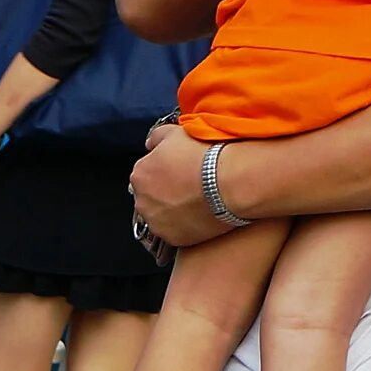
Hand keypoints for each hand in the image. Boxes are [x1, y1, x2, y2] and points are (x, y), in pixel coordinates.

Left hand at [128, 121, 235, 248]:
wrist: (231, 182)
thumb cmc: (206, 156)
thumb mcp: (176, 133)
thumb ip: (157, 137)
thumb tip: (151, 143)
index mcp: (139, 174)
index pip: (147, 174)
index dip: (166, 172)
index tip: (182, 172)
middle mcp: (141, 200)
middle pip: (152, 196)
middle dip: (167, 192)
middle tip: (192, 187)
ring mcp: (156, 222)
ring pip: (162, 215)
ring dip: (175, 210)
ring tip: (200, 201)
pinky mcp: (172, 238)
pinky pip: (176, 232)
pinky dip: (186, 225)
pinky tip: (202, 214)